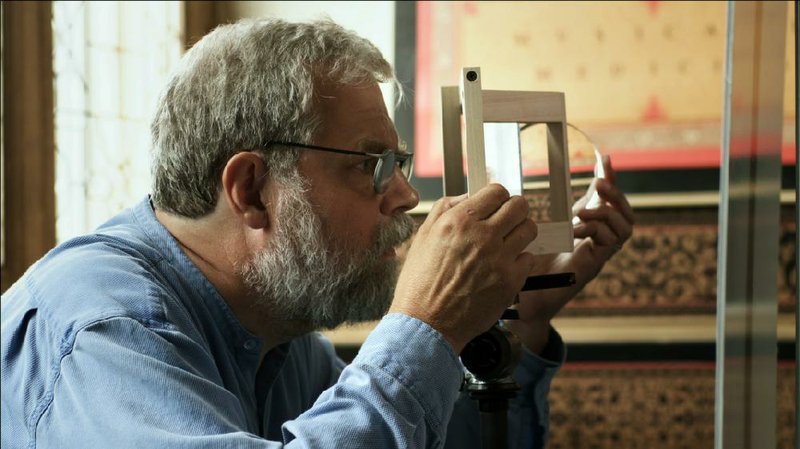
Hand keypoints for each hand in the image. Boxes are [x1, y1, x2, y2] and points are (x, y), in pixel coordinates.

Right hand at [389, 184, 537, 352]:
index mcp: (458, 221)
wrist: (426, 324)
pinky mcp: (510, 281)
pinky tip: (503, 267)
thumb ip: (445, 209)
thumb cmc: (419, 284)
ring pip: (530, 229)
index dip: (497, 197)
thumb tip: (468, 196)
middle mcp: (482, 236)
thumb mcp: (422, 237)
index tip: (495, 205)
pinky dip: (519, 261)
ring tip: (508, 242)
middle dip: (514, 210)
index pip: (497, 191)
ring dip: (520, 233)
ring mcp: (499, 259)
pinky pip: (528, 259)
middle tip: (506, 220)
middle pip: (520, 206)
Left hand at [506, 156, 634, 353]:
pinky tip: (577, 228)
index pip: (606, 201)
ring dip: (607, 213)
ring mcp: (598, 255)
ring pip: (624, 227)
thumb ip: (538, 216)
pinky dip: (598, 230)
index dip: (610, 180)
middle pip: (625, 213)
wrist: (526, 303)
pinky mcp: (594, 266)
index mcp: (585, 230)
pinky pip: (611, 244)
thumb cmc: (528, 269)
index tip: (605, 159)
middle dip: (616, 195)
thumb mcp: (534, 234)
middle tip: (599, 182)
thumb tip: (525, 191)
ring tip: (582, 211)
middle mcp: (597, 242)